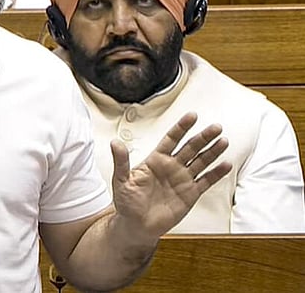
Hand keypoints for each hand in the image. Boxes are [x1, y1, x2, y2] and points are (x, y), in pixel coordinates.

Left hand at [111, 112, 231, 240]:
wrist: (136, 225)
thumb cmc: (126, 202)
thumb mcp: (121, 180)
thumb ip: (121, 161)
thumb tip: (115, 143)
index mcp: (155, 160)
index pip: (171, 139)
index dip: (181, 127)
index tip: (192, 116)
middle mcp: (171, 167)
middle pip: (190, 148)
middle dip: (203, 137)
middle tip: (216, 127)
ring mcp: (182, 179)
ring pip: (201, 161)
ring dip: (212, 152)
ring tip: (223, 141)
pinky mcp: (190, 194)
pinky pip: (205, 181)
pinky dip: (216, 174)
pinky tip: (226, 165)